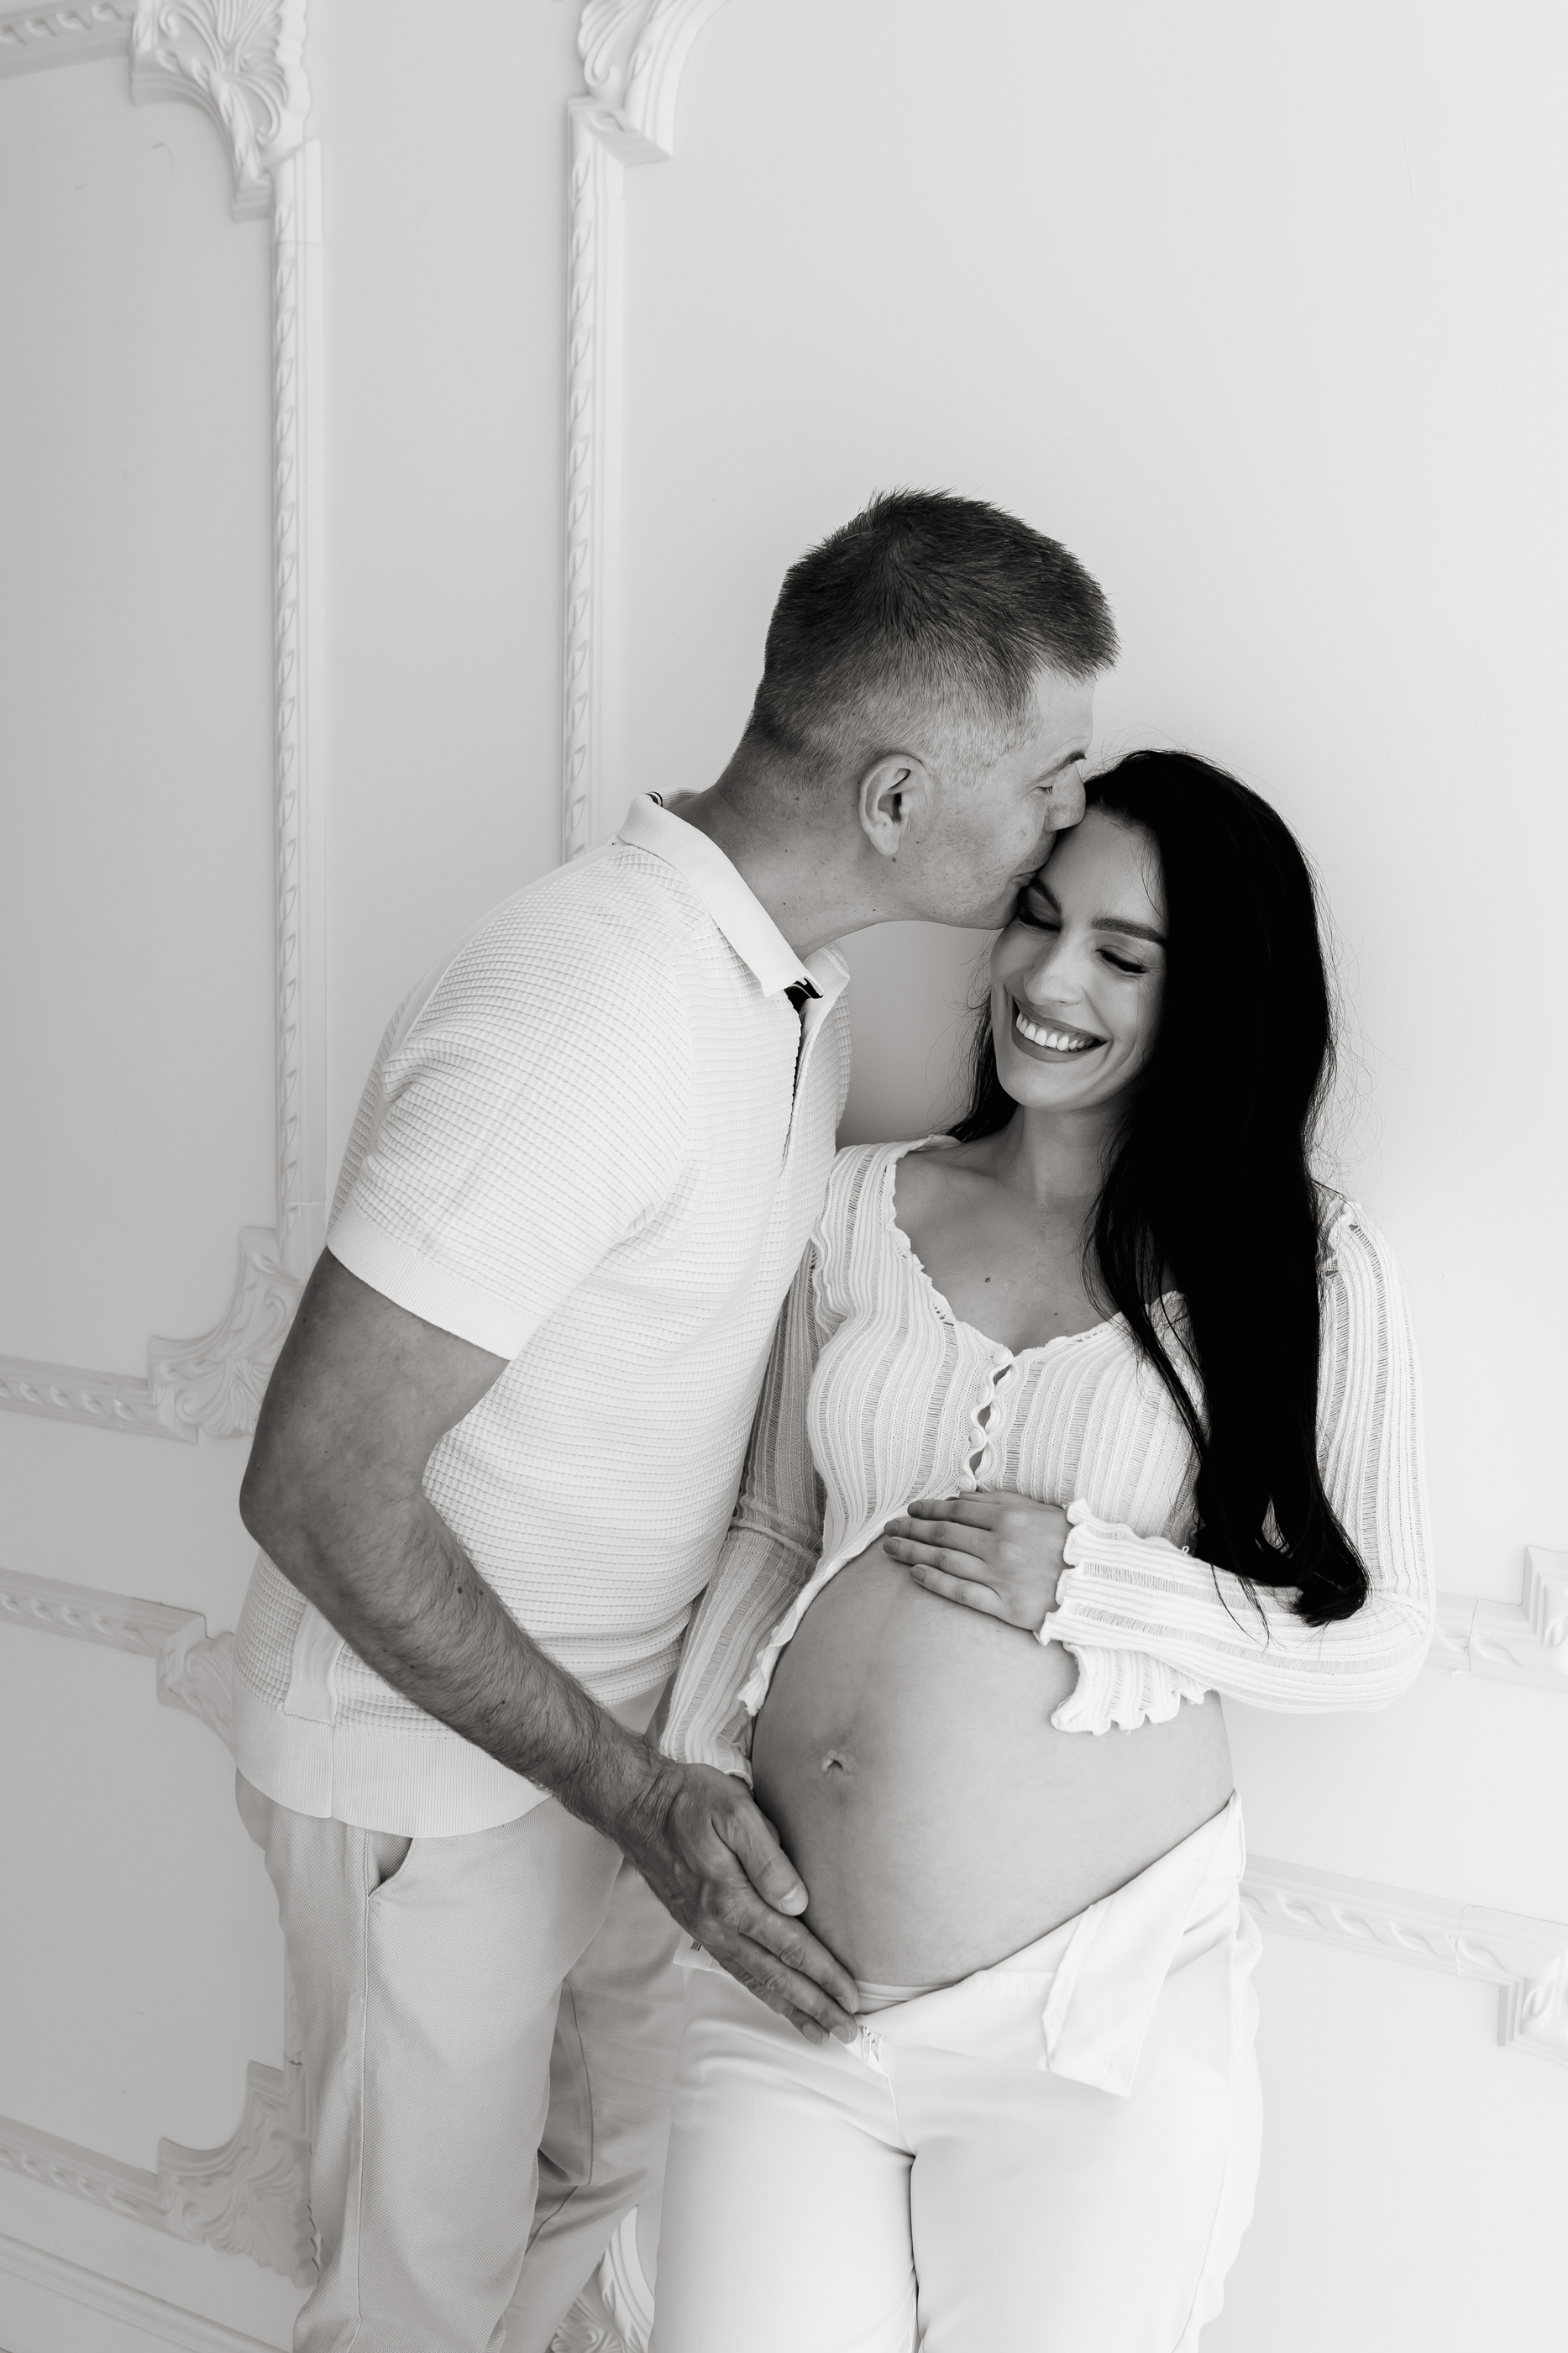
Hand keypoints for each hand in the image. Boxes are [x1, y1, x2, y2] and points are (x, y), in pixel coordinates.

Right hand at [615, 1756, 860, 2046]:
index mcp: (731, 1898)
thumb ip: (768, 1858)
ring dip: (789, 2007)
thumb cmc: (689, 1800)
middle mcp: (717, 1924)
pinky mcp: (697, 1925)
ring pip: (754, 1978)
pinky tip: (773, 1997)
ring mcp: (704, 1929)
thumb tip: (797, 1902)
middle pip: (775, 1974)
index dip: (823, 1974)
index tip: (851, 1997)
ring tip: (816, 2032)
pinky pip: (735, 1968)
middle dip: (813, 2005)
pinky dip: (760, 1990)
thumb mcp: (734, 1811)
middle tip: (845, 2033)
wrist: (636, 1805)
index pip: (789, 1945)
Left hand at [881, 1492, 1070, 1631]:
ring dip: (913, 1553)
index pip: (956, 1511)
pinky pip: (961, 1592)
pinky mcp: (1004, 1606)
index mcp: (1010, 1518)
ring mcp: (1000, 1577)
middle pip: (943, 1535)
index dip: (928, 1510)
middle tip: (890, 1528)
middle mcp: (1000, 1545)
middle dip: (911, 1530)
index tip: (911, 1510)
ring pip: (944, 1561)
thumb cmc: (1072, 1543)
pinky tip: (915, 1574)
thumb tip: (961, 1498)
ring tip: (891, 1548)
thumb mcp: (1040, 1510)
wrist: (1102, 1583)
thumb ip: (1001, 1501)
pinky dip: (934, 1582)